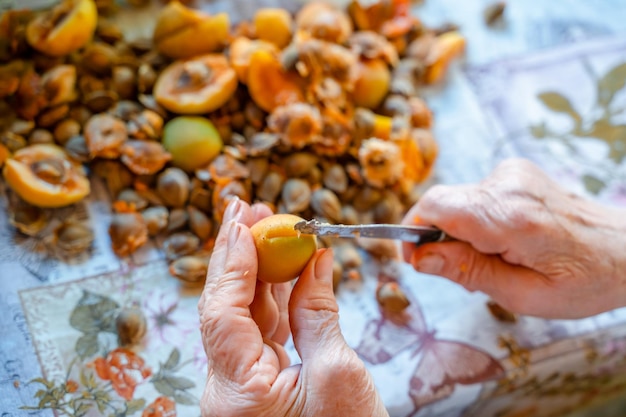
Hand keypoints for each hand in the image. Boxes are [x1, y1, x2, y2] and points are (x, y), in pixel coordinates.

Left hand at [198, 198, 387, 416]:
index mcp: (238, 391)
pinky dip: (276, 295)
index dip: (234, 263)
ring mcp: (243, 383)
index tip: (245, 222)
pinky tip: (289, 266)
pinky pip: (263, 330)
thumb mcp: (338, 374)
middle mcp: (229, 386)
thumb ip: (318, 314)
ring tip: (269, 225)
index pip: (222, 313)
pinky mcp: (261, 382)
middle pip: (224, 306)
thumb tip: (316, 261)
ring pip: (243, 314)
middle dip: (236, 254)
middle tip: (246, 208)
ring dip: (257, 268)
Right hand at [402, 158, 625, 318]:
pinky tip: (500, 241)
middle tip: (463, 272)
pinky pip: (473, 195)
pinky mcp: (515, 171)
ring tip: (491, 259)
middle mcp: (509, 185)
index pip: (435, 207)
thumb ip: (466, 272)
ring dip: (457, 231)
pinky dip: (473, 220)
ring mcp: (513, 173)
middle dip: (438, 239)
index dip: (413, 232)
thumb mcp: (522, 296)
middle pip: (442, 203)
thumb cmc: (582, 280)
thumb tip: (419, 258)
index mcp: (511, 218)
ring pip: (456, 200)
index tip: (416, 262)